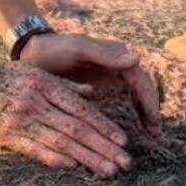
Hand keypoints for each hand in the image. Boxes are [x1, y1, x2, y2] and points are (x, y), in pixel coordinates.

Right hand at [0, 58, 132, 176]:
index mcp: (42, 84)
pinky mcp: (6, 135)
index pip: (81, 109)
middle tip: (126, 163)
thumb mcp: (31, 72)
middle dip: (104, 147)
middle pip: (76, 129)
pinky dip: (57, 159)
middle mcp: (34, 102)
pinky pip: (36, 150)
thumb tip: (92, 93)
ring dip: (88, 158)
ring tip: (109, 170)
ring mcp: (19, 120)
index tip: (123, 140)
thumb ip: (62, 84)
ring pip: (61, 143)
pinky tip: (75, 167)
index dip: (104, 126)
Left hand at [18, 33, 161, 138]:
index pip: (141, 81)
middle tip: (154, 136)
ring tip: (145, 138)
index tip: (154, 123)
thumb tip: (138, 59)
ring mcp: (106, 78)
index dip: (150, 102)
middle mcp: (116, 67)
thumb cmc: (53, 48)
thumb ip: (105, 55)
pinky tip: (121, 134)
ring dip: (138, 116)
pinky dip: (121, 116)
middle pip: (140, 92)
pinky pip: (115, 103)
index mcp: (116, 56)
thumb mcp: (77, 49)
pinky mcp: (96, 89)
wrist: (31, 52)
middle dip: (148, 113)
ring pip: (130, 99)